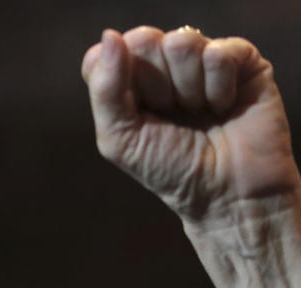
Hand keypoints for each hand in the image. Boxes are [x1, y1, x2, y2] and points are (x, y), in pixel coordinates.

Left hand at [81, 26, 300, 227]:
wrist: (226, 193)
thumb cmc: (170, 169)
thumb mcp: (120, 139)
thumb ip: (105, 89)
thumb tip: (110, 36)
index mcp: (127, 81)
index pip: (105, 52)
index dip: (117, 79)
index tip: (136, 112)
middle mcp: (163, 64)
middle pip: (142, 40)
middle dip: (154, 86)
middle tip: (171, 114)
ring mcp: (201, 58)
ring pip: (180, 42)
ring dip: (188, 90)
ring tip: (200, 113)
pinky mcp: (240, 59)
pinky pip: (219, 52)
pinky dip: (218, 88)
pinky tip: (224, 107)